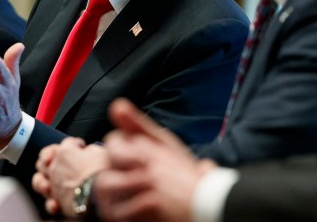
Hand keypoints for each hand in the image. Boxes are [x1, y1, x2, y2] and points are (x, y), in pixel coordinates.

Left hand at [32, 137, 108, 215]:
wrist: (99, 195)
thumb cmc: (102, 172)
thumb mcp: (101, 153)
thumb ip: (91, 150)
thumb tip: (89, 151)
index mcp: (66, 151)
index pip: (68, 143)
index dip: (76, 144)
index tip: (82, 148)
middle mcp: (54, 167)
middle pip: (45, 158)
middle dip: (52, 158)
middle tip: (65, 162)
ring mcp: (52, 185)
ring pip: (38, 180)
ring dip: (44, 181)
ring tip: (53, 183)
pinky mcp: (55, 202)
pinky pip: (48, 202)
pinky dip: (52, 203)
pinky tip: (57, 203)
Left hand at [93, 98, 215, 221]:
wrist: (209, 202)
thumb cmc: (184, 175)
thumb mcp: (164, 143)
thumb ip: (137, 125)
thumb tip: (116, 105)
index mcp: (150, 144)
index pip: (113, 140)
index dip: (116, 152)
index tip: (127, 163)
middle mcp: (149, 160)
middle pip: (109, 158)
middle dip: (111, 170)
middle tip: (124, 183)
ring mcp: (150, 182)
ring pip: (107, 184)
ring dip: (111, 193)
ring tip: (124, 199)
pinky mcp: (151, 204)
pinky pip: (119, 210)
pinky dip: (122, 215)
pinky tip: (132, 214)